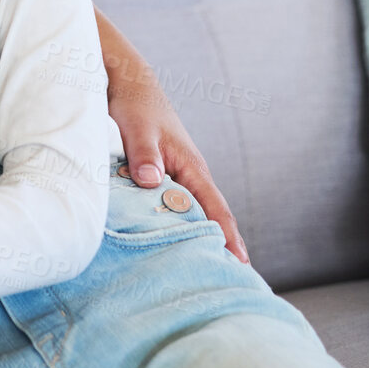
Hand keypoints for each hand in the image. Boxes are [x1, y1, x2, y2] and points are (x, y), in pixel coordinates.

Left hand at [99, 10, 249, 263]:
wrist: (128, 83)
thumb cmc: (136, 105)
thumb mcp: (137, 128)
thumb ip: (144, 154)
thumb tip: (150, 181)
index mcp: (192, 167)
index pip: (217, 210)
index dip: (229, 238)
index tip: (240, 266)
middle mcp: (190, 175)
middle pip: (210, 219)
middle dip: (219, 249)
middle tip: (226, 285)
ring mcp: (176, 177)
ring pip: (189, 215)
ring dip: (196, 240)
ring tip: (201, 275)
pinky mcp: (159, 176)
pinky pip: (171, 207)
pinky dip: (174, 226)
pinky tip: (169, 246)